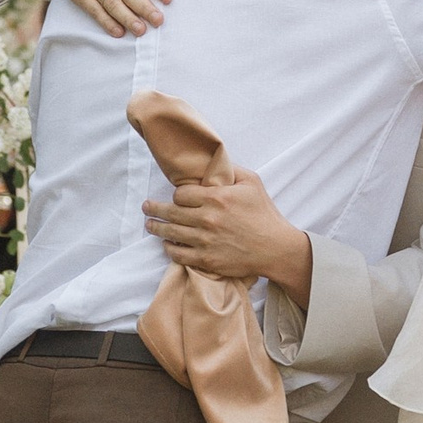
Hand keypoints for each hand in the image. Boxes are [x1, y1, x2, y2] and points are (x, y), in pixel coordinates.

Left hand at [141, 170, 312, 301]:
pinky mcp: (206, 259)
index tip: (178, 197)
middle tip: (146, 207)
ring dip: (156, 228)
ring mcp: (205, 241)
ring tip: (149, 225)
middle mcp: (207, 219)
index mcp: (216, 198)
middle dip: (154, 209)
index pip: (181, 193)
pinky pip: (178, 254)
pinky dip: (169, 249)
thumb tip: (215, 162)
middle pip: (170, 212)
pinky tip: (167, 245)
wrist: (275, 248)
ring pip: (170, 233)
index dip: (178, 194)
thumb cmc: (264, 214)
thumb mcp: (252, 183)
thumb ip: (231, 170)